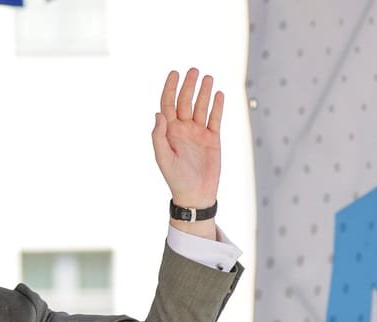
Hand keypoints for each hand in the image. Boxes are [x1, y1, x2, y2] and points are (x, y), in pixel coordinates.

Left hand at [152, 68, 223, 235]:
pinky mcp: (212, 139)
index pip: (168, 104)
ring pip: (201, 107)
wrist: (195, 194)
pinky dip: (217, 107)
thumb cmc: (175, 178)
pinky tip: (219, 94)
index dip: (170, 88)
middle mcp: (183, 128)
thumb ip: (158, 136)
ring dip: (204, 92)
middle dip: (189, 86)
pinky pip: (215, 119)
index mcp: (169, 131)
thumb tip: (158, 114)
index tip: (174, 73)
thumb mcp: (163, 158)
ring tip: (208, 78)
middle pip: (185, 101)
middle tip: (193, 71)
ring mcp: (198, 132)